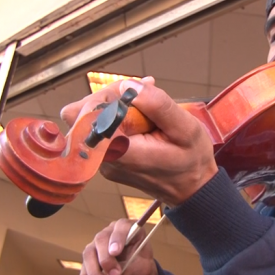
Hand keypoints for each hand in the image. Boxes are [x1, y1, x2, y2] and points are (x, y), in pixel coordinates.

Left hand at [60, 76, 218, 204]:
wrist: (193, 189)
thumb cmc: (191, 161)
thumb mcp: (186, 129)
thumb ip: (157, 105)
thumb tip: (129, 86)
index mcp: (120, 152)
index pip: (85, 116)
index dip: (103, 97)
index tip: (130, 93)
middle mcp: (105, 159)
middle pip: (81, 116)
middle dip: (108, 97)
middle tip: (138, 93)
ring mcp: (104, 160)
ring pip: (89, 121)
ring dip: (113, 105)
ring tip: (144, 104)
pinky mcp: (108, 158)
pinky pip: (101, 130)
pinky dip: (117, 117)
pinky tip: (141, 116)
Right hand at [78, 219, 157, 274]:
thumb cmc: (140, 265)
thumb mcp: (142, 267)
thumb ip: (131, 267)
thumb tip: (116, 274)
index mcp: (127, 228)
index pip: (121, 227)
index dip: (117, 238)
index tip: (115, 251)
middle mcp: (109, 233)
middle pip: (101, 240)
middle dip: (106, 259)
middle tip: (115, 274)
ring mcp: (96, 245)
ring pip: (89, 254)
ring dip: (95, 273)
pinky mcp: (89, 260)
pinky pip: (83, 269)